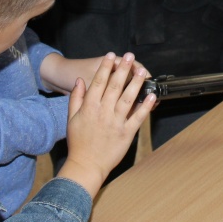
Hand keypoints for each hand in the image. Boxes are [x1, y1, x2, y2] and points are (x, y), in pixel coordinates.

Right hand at [59, 53, 154, 197]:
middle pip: (115, 86)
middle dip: (123, 69)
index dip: (105, 67)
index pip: (98, 82)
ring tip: (142, 71)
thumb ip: (76, 98)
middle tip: (129, 56)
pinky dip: (145, 106)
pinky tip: (151, 96)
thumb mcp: (71, 118)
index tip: (111, 56)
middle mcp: (103, 112)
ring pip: (128, 99)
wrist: (86, 165)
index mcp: (89, 108)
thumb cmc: (78, 142)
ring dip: (136, 83)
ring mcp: (116, 123)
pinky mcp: (126, 134)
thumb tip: (79, 81)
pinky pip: (137, 117)